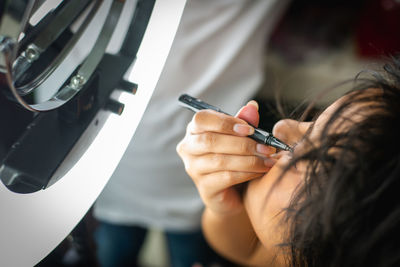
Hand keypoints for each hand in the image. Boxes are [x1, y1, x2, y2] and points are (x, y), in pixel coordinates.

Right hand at [177, 101, 276, 215]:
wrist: (235, 193)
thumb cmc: (235, 158)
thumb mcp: (240, 138)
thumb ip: (244, 122)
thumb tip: (252, 106)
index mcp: (194, 130)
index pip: (201, 119)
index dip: (225, 122)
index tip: (250, 129)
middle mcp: (188, 148)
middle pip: (210, 141)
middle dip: (242, 143)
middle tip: (266, 147)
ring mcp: (193, 169)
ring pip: (220, 160)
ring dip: (249, 159)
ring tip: (268, 159)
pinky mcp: (204, 188)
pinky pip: (226, 177)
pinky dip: (247, 173)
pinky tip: (261, 171)